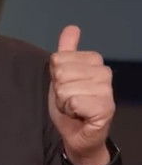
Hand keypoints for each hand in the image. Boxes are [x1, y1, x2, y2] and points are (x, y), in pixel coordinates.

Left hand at [48, 25, 114, 164]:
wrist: (77, 136)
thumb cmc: (70, 107)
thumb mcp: (62, 77)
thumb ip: (66, 52)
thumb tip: (72, 28)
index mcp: (94, 61)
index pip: (58, 59)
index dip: (55, 78)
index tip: (66, 89)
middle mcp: (104, 72)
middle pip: (61, 73)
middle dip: (59, 91)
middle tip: (70, 102)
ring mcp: (107, 90)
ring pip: (66, 88)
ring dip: (64, 104)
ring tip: (75, 110)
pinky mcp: (106, 108)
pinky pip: (75, 102)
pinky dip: (71, 112)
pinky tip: (80, 116)